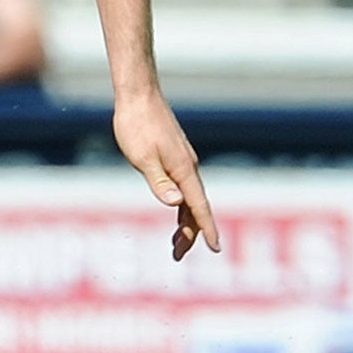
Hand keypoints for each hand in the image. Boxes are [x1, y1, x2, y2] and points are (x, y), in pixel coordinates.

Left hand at [112, 90, 219, 261]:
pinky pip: (183, 187)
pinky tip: (176, 210)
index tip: (216, 248)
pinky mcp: (175, 157)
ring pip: (189, 199)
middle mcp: (188, 168)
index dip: (207, 229)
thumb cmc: (136, 126)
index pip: (199, 206)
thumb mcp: (142, 158)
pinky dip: (181, 205)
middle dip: (190, 234)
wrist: (138, 96)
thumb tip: (176, 204)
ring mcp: (183, 162)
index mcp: (183, 170)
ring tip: (175, 244)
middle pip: (195, 208)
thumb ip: (159, 182)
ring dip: (184, 222)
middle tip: (178, 256)